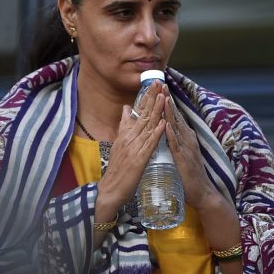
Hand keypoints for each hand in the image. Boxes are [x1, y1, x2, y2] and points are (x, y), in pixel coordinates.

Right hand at [96, 85, 166, 212]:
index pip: (137, 111)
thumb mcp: (119, 143)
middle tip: (159, 82)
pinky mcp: (139, 159)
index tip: (153, 83)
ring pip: (147, 126)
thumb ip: (124, 126)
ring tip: (163, 96)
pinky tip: (163, 123)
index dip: (146, 97)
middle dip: (151, 98)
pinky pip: (150, 144)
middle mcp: (129, 138)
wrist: (110, 191)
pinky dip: (157, 133)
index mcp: (126, 134)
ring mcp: (134, 148)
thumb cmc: (118, 169)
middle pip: (143, 115)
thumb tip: (125, 108)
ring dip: (156, 111)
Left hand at [164, 96, 221, 210]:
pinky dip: (171, 135)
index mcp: (185, 137)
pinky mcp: (184, 160)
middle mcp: (187, 139)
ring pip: (176, 127)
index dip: (168, 102)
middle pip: (176, 116)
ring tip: (163, 98)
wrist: (202, 193)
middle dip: (168, 101)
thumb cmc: (189, 175)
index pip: (175, 116)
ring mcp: (186, 148)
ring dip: (170, 113)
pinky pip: (176, 145)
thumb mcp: (181, 153)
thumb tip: (166, 131)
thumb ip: (174, 142)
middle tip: (161, 84)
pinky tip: (166, 126)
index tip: (160, 88)